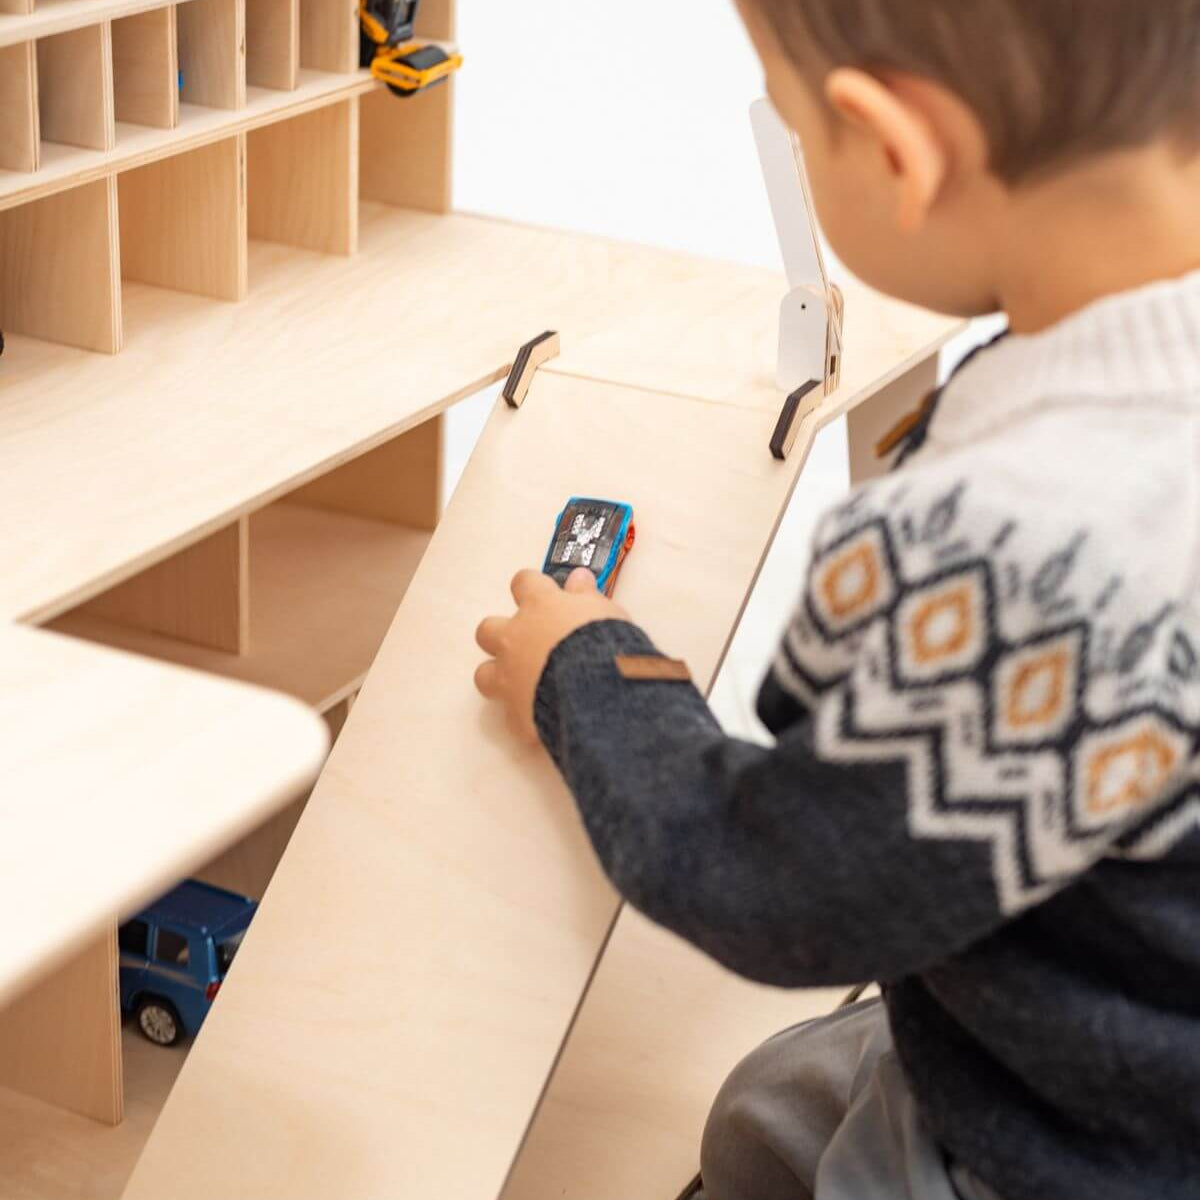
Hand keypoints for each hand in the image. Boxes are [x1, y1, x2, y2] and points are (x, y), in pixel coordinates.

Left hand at [475, 568, 627, 743]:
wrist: (598, 690)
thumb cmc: (604, 644)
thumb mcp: (604, 610)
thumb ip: (586, 595)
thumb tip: (580, 578)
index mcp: (539, 607)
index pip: (524, 583)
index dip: (531, 587)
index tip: (540, 591)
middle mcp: (515, 639)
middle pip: (488, 630)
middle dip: (502, 634)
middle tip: (526, 640)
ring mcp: (510, 677)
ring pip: (484, 674)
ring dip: (499, 676)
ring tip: (521, 682)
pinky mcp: (516, 713)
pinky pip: (513, 714)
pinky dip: (525, 713)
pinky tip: (542, 716)